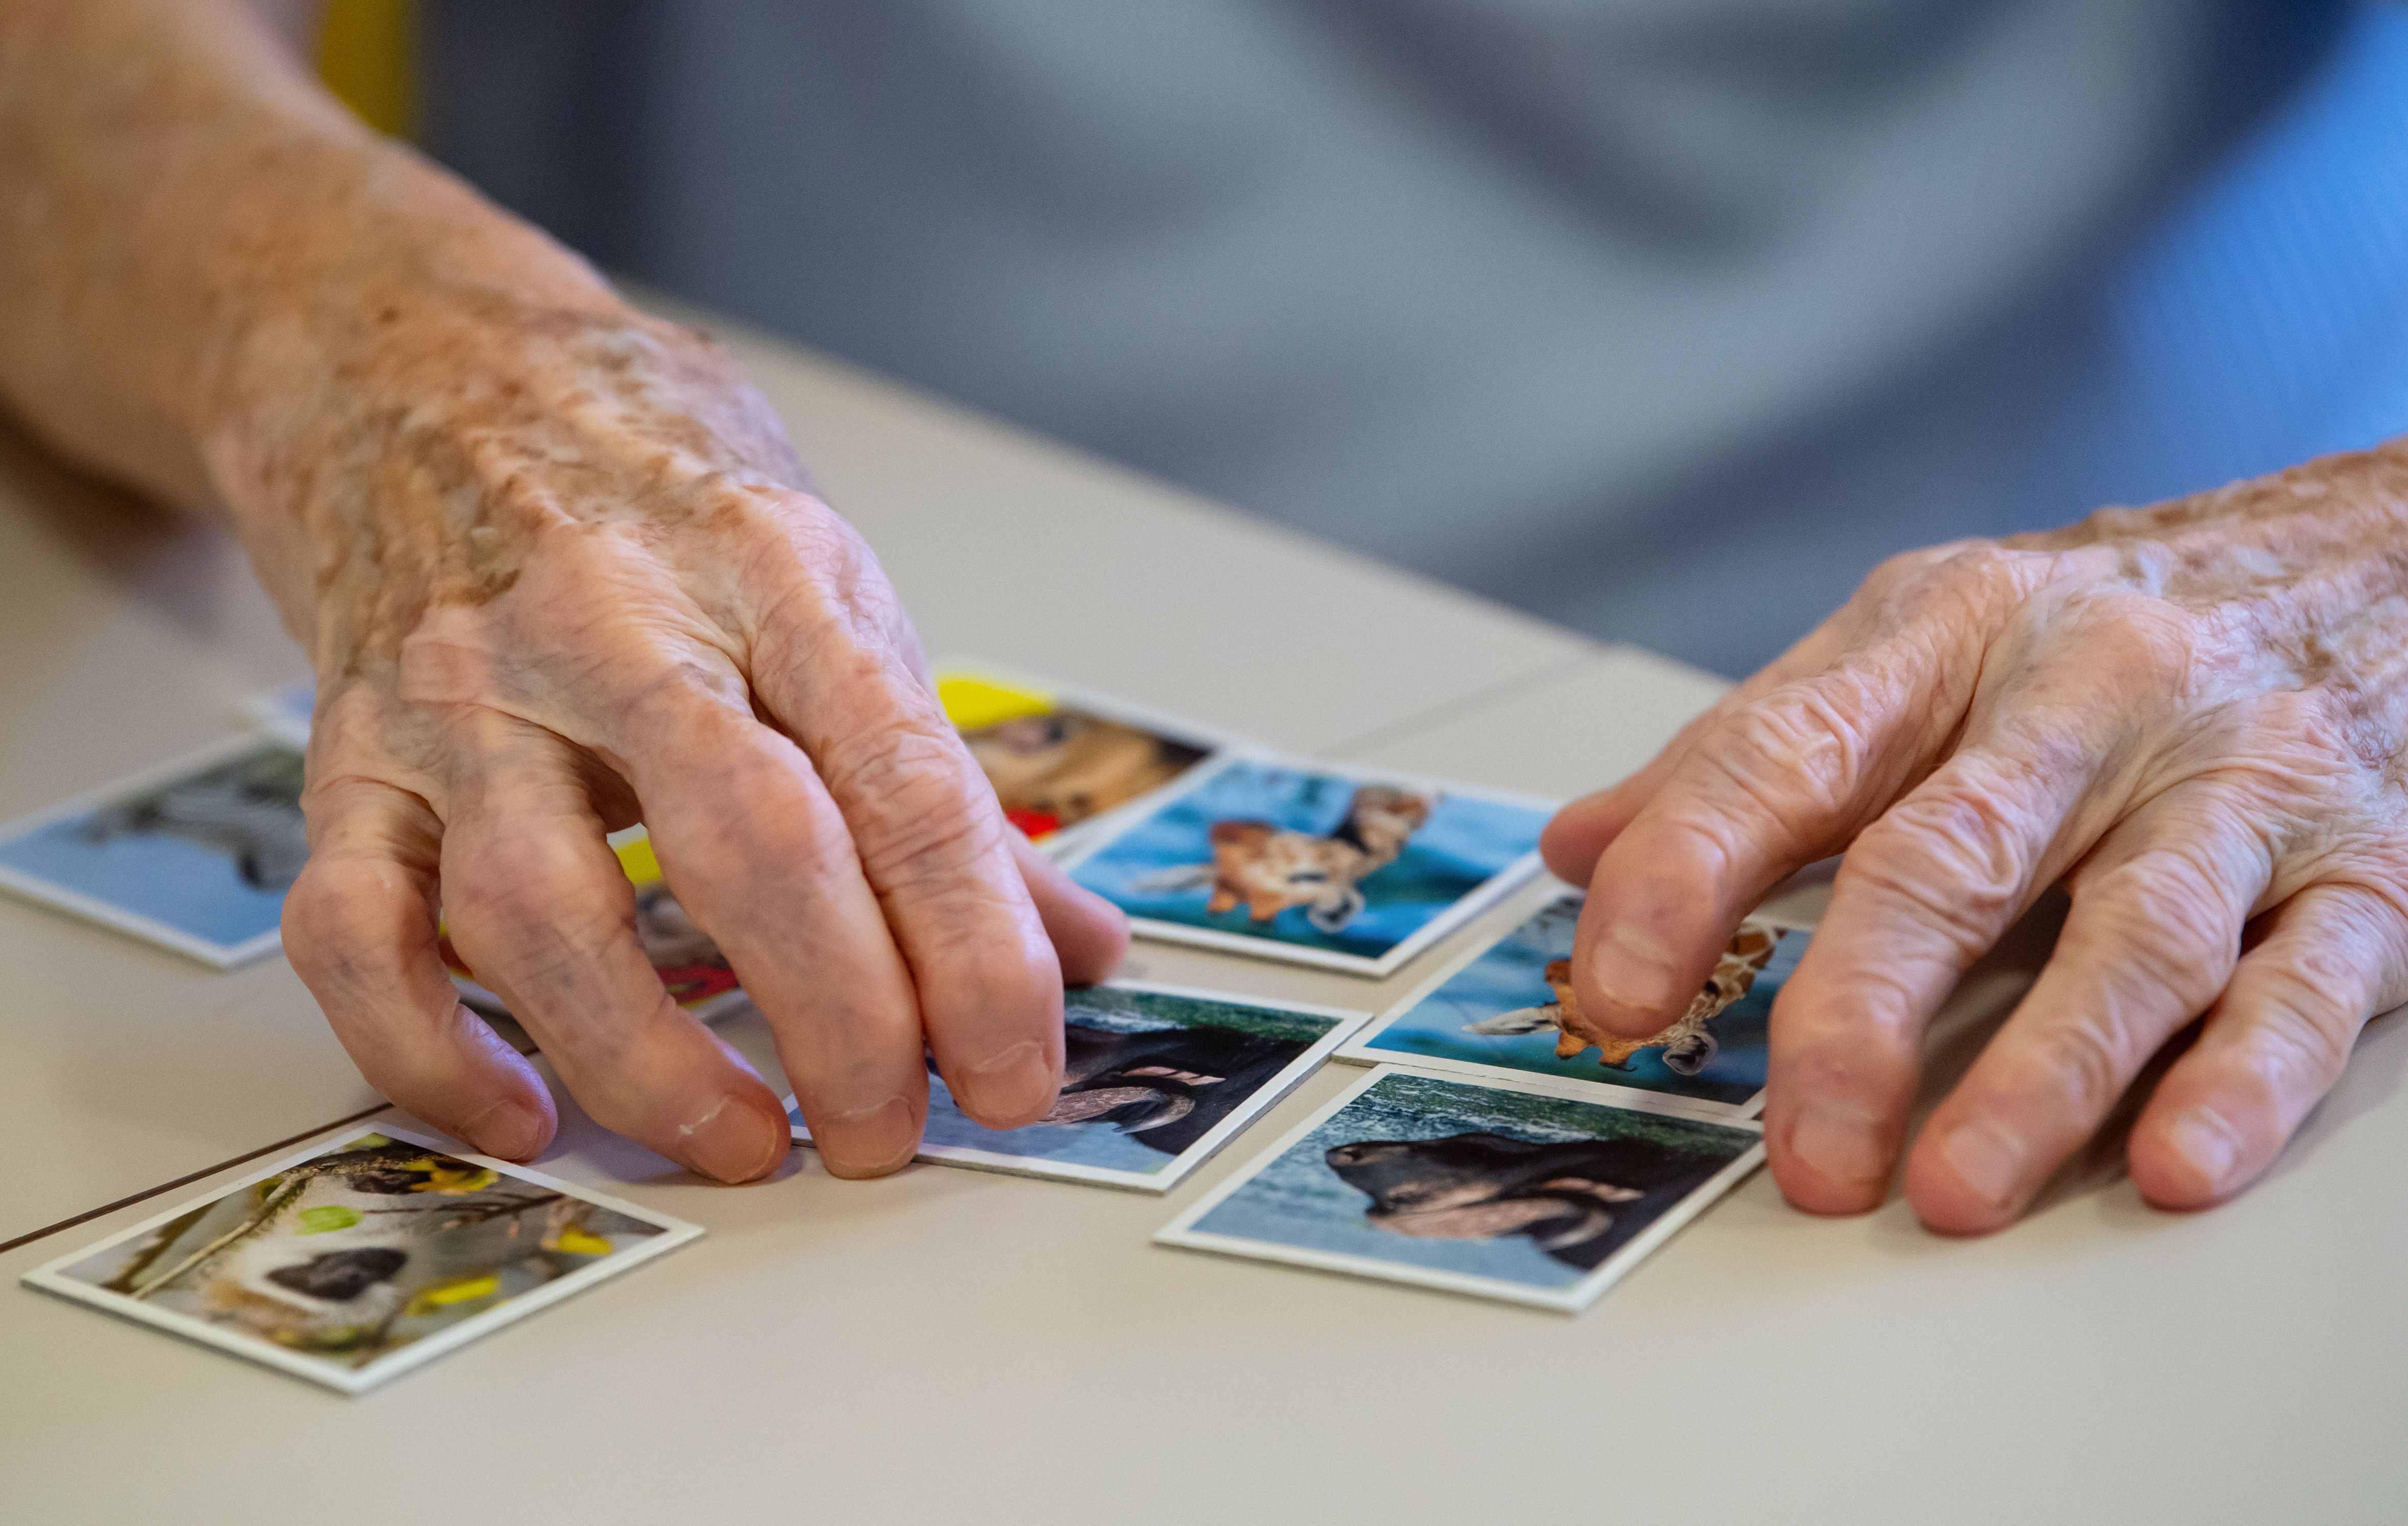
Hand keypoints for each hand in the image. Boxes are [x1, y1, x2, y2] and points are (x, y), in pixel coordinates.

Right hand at [229, 276, 1126, 1180]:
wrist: (415, 364)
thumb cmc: (648, 483)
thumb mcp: (825, 585)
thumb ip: (939, 778)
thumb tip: (1076, 945)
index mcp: (772, 575)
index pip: (905, 784)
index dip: (977, 951)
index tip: (1015, 1072)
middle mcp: (612, 628)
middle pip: (748, 847)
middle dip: (841, 1018)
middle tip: (888, 1132)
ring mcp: (463, 696)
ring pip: (539, 910)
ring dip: (649, 1060)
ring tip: (745, 1142)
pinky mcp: (348, 757)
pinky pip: (356, 932)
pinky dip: (429, 1050)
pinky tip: (524, 1114)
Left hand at [1541, 446, 2407, 1231]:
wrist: (2367, 554)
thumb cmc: (2097, 628)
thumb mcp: (1908, 646)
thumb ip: (1743, 756)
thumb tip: (1577, 851)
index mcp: (1946, 634)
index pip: (1785, 754)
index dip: (1685, 873)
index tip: (1613, 989)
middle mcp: (2089, 696)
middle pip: (1951, 858)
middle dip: (1861, 1009)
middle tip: (1803, 1142)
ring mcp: (2235, 781)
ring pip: (2133, 934)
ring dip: (2042, 1074)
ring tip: (1954, 1188)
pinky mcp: (2365, 867)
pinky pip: (2303, 982)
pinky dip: (2239, 1079)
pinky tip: (2173, 1161)